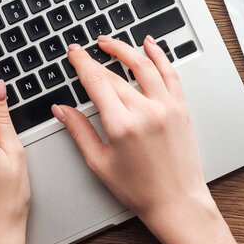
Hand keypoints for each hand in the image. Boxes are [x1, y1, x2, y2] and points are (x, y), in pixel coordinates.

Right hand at [53, 35, 214, 225]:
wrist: (177, 201)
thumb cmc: (140, 190)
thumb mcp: (100, 164)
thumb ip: (79, 132)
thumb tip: (61, 110)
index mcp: (122, 126)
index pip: (97, 82)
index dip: (82, 63)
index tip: (74, 53)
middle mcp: (146, 112)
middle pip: (116, 75)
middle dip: (97, 59)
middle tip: (85, 51)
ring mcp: (167, 108)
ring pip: (144, 66)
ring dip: (125, 49)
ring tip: (110, 42)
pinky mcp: (182, 110)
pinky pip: (171, 74)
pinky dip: (160, 56)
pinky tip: (150, 45)